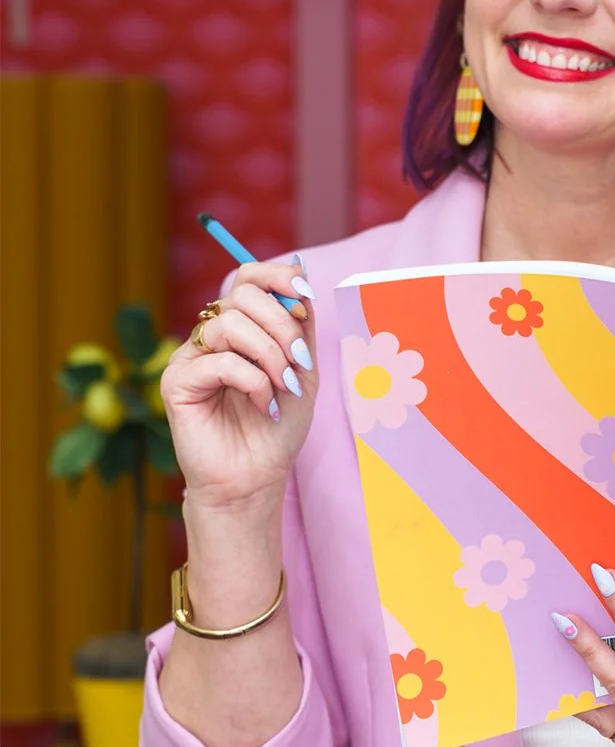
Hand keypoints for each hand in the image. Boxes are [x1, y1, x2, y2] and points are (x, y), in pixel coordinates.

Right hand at [160, 259, 317, 512]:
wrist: (256, 479)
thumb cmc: (278, 428)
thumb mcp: (302, 369)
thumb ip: (301, 323)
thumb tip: (299, 268)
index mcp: (240, 328)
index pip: (248, 276)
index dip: (277, 275)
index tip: (306, 293)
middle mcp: (211, 336)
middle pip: (242, 294)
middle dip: (282, 325)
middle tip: (298, 362)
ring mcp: (190, 357)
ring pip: (231, 324)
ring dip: (270, 355)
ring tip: (282, 388)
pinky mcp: (177, 382)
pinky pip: (220, 362)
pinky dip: (252, 381)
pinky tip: (263, 405)